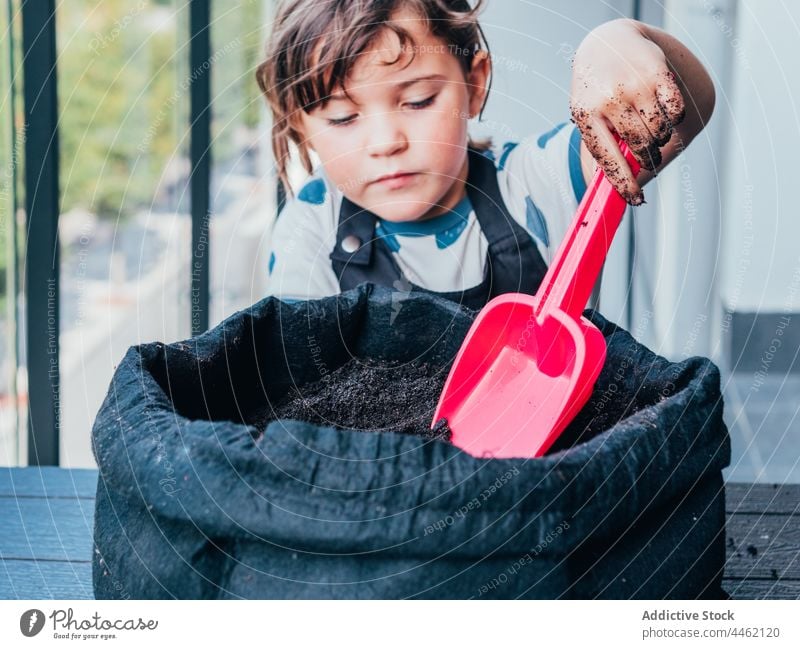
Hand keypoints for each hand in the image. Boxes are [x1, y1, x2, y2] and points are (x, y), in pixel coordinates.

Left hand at [570, 20, 686, 204]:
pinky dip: (675, 117)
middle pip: (640, 147)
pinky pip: (677, 112)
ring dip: (660, 137)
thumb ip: (603, 153)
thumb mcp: (588, 121)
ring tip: (650, 126)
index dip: (623, 183)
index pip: (607, 158)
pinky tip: (662, 109)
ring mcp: (633, 84)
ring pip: (660, 132)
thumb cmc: (597, 94)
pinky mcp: (657, 72)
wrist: (607, 44)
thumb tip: (617, 194)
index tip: (636, 201)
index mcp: (585, 115)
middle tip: (647, 154)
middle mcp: (608, 99)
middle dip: (647, 157)